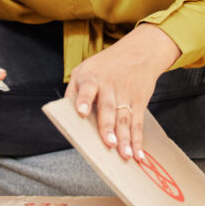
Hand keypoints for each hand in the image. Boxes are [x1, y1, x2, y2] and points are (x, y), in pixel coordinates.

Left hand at [64, 23, 179, 161]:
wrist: (141, 50)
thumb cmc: (107, 63)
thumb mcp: (85, 68)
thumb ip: (73, 90)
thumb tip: (64, 114)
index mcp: (91, 78)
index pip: (86, 88)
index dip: (83, 100)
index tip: (81, 112)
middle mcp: (109, 86)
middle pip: (108, 108)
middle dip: (108, 127)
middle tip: (109, 143)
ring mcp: (126, 94)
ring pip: (125, 119)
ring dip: (126, 138)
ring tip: (124, 155)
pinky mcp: (139, 101)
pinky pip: (138, 122)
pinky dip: (138, 140)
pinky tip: (138, 154)